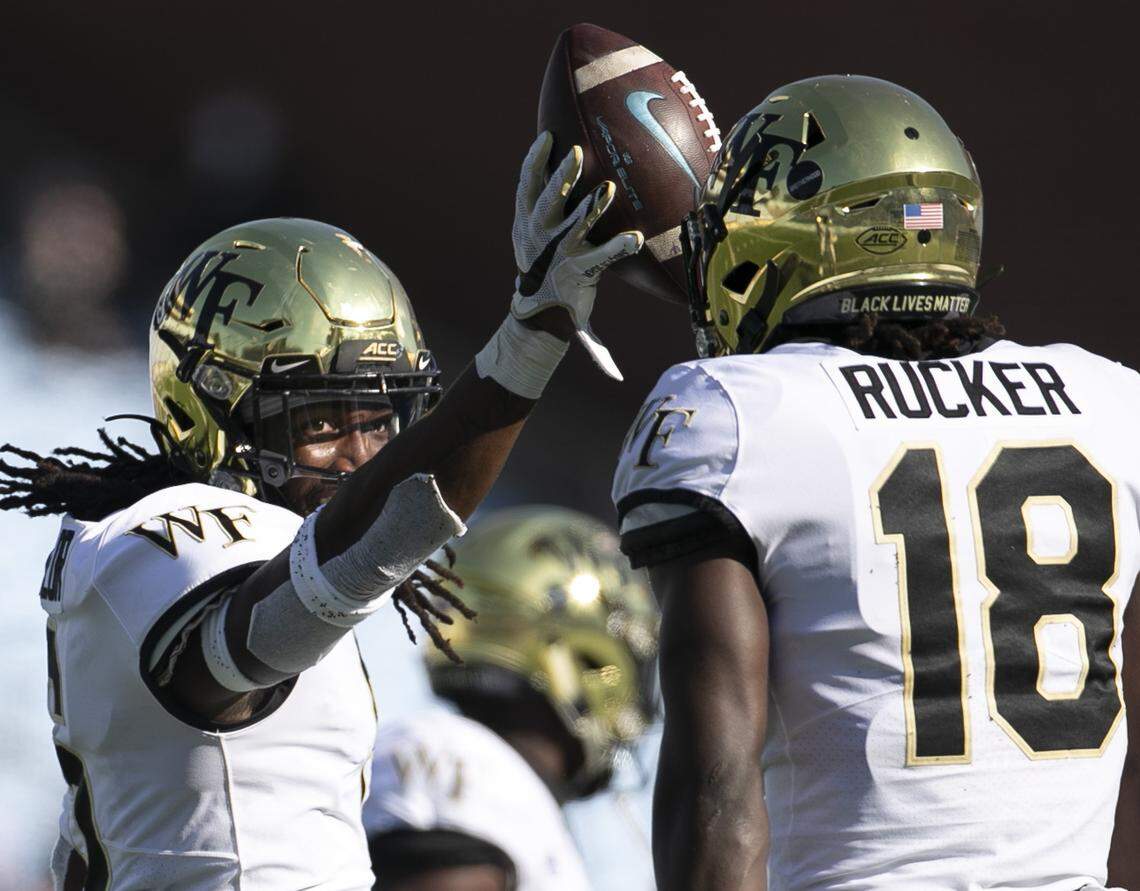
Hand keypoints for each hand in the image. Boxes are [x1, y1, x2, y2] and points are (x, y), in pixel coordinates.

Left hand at [511, 131, 643, 380]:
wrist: (531, 295)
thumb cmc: (567, 303)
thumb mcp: (581, 324)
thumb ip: (595, 348)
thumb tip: (615, 377)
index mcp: (578, 269)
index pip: (601, 259)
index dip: (617, 250)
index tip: (636, 239)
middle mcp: (557, 247)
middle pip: (576, 225)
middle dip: (591, 209)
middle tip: (607, 189)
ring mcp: (537, 228)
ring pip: (549, 201)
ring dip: (562, 179)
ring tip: (574, 155)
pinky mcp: (524, 213)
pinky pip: (527, 183)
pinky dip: (534, 162)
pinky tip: (546, 138)